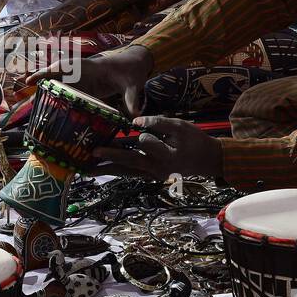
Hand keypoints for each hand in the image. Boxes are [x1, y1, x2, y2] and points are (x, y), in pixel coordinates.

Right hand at [28, 45, 153, 116]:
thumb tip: (134, 116)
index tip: (31, 80)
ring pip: (62, 86)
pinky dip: (61, 101)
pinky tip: (53, 112)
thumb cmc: (133, 70)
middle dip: (41, 82)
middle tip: (25, 92)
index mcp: (90, 68)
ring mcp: (84, 81)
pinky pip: (71, 94)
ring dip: (50, 93)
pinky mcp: (87, 88)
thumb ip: (132, 99)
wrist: (136, 64)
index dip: (47, 73)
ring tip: (35, 106)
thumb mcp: (133, 84)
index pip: (64, 68)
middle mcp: (83, 73)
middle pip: (57, 76)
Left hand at [92, 116, 222, 180]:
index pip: (147, 143)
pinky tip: (103, 167)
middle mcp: (158, 169)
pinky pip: (131, 173)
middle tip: (93, 153)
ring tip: (89, 168)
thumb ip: (158, 122)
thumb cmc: (195, 141)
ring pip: (128, 171)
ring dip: (108, 168)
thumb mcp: (180, 127)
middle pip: (131, 161)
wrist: (208, 160)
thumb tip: (135, 121)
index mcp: (168, 156)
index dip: (140, 132)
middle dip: (111, 156)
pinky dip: (117, 169)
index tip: (132, 124)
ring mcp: (154, 175)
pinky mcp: (151, 176)